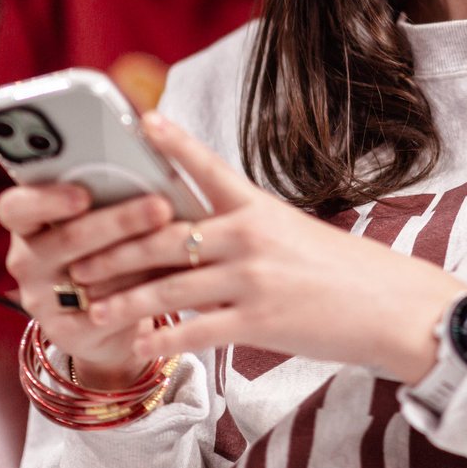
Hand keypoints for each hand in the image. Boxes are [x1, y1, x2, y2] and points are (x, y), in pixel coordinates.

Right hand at [0, 181, 177, 385]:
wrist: (109, 312)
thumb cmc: (109, 243)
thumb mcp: (100, 214)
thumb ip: (112, 190)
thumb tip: (156, 160)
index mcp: (28, 223)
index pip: (15, 207)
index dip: (45, 200)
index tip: (83, 194)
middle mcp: (28, 261)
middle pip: (68, 239)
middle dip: (120, 221)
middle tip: (160, 207)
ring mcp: (43, 301)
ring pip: (91, 276)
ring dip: (137, 256)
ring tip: (178, 238)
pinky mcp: (68, 333)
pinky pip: (107, 311)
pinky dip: (141, 291)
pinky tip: (171, 275)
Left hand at [71, 111, 466, 382]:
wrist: (388, 303)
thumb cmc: (339, 266)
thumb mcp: (291, 231)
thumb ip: (244, 227)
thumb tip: (194, 229)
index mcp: (258, 206)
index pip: (208, 167)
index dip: (173, 143)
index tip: (143, 120)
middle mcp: (249, 236)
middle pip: (166, 236)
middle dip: (115, 250)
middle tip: (78, 258)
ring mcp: (252, 279)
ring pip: (169, 287)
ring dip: (124, 299)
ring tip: (91, 308)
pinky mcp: (257, 321)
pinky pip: (195, 331)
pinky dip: (162, 340)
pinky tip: (139, 346)